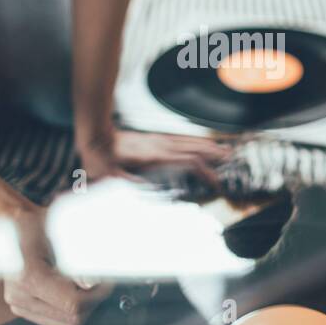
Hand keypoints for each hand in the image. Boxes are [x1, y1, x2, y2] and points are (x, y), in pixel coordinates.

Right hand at [3, 205, 111, 324]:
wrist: (15, 227)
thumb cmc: (37, 225)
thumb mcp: (61, 234)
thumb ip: (78, 258)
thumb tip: (92, 284)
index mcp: (27, 277)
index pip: (72, 304)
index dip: (96, 295)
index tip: (106, 282)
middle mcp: (19, 295)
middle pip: (72, 319)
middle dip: (92, 302)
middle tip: (99, 281)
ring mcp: (19, 304)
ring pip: (67, 324)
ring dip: (82, 307)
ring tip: (84, 283)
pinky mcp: (24, 308)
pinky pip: (58, 322)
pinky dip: (71, 308)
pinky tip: (72, 289)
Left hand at [77, 129, 229, 187]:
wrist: (95, 138)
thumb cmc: (103, 160)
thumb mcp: (111, 174)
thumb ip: (126, 180)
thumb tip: (140, 186)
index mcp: (154, 155)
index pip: (187, 161)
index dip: (204, 171)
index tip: (215, 181)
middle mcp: (159, 145)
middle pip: (193, 147)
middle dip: (213, 153)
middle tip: (230, 158)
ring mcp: (157, 140)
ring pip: (188, 141)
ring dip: (206, 145)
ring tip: (222, 149)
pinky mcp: (153, 139)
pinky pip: (179, 139)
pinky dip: (193, 141)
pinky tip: (199, 143)